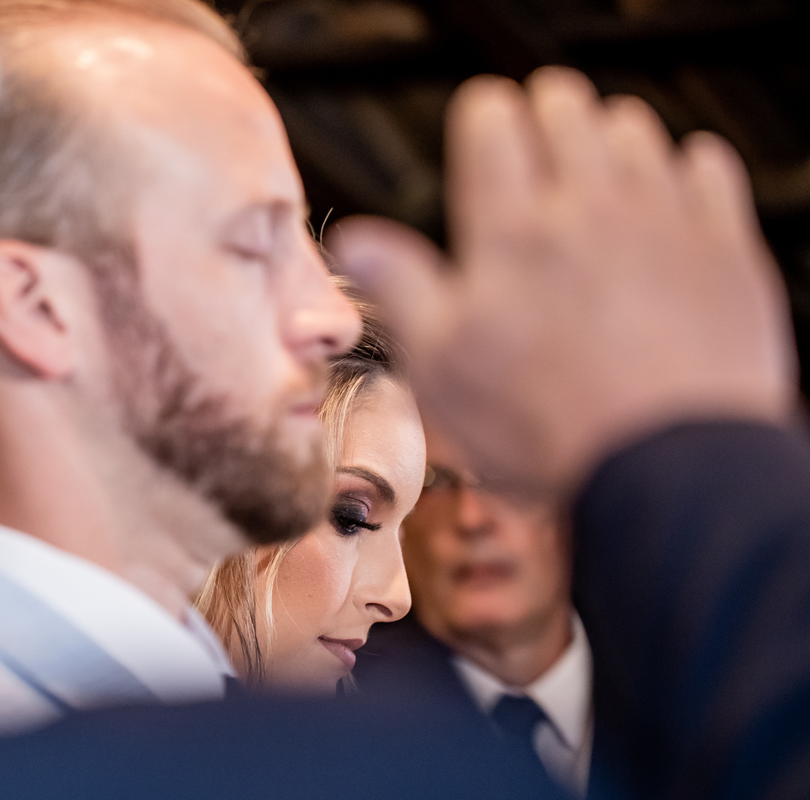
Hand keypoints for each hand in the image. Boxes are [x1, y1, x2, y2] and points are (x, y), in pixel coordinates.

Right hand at [329, 67, 796, 496]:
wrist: (667, 470)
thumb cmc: (547, 429)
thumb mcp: (443, 369)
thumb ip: (400, 290)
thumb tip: (353, 243)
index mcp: (510, 231)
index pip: (491, 120)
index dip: (482, 116)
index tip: (485, 129)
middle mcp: (586, 207)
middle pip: (564, 105)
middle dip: (544, 111)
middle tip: (538, 143)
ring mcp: (662, 218)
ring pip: (632, 126)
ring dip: (608, 136)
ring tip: (596, 177)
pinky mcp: (723, 244)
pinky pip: (705, 161)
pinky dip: (681, 166)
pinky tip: (664, 200)